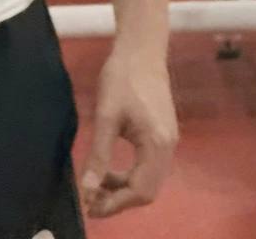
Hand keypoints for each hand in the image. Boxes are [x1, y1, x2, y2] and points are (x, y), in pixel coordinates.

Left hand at [80, 46, 177, 219]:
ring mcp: (168, 141)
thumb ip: (99, 154)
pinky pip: (149, 167)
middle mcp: (169, 148)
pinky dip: (130, 175)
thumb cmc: (122, 77)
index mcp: (157, 144)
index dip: (114, 203)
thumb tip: (87, 188)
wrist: (141, 49)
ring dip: (123, 188)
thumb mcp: (106, 115)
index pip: (140, 191)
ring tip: (96, 184)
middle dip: (118, 200)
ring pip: (149, 180)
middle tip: (91, 199)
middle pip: (147, 191)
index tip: (90, 206)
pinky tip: (110, 168)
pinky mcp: (163, 135)